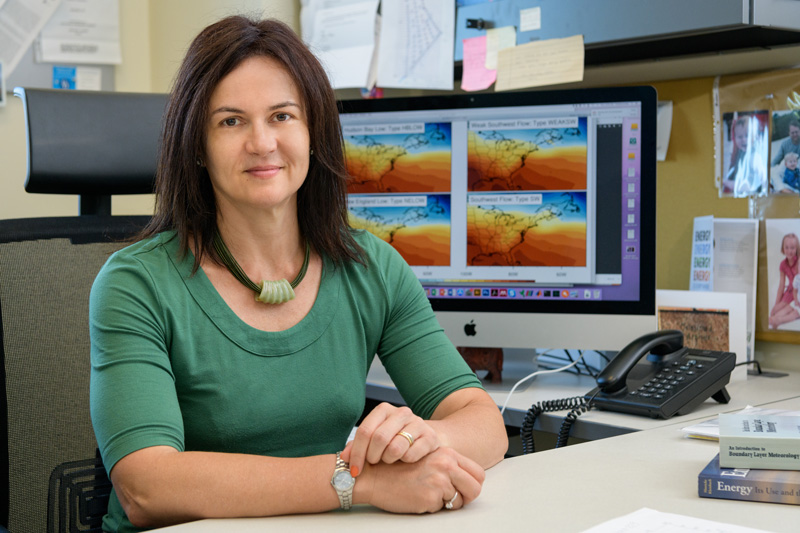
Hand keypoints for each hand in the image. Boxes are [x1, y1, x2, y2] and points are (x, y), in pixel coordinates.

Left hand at [341, 403, 439, 476]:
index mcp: (384, 410)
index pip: (365, 431)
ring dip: (388, 460)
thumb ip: (357, 447)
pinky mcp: (430, 437)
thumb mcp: (374, 440)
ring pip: (395, 448)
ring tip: (389, 460)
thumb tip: (344, 457)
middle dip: (372, 457)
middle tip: (373, 464)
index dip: (357, 453)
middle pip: (379, 438)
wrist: (425, 438)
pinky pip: (411, 455)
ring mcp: (417, 423)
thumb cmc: (394, 440)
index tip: (354, 470)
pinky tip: (404, 460)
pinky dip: (404, 462)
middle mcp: (401, 413)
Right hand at [356, 447, 484, 513]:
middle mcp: (446, 464)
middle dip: (467, 496)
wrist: (373, 476)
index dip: (473, 484)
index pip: (477, 472)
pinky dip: (431, 506)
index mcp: (447, 453)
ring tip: (427, 494)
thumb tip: (467, 480)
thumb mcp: (427, 458)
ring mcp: (439, 481)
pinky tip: (417, 497)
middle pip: (476, 488)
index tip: (463, 490)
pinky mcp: (430, 497)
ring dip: (446, 502)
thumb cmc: (398, 468)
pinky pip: (441, 508)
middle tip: (453, 499)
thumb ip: (447, 465)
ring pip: (459, 501)